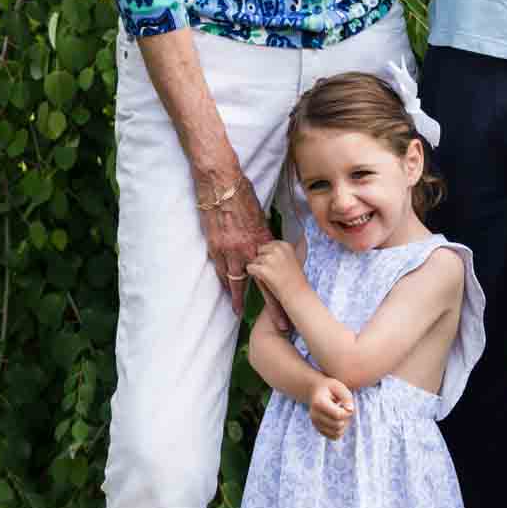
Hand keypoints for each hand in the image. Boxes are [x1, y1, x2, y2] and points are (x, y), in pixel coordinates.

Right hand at [195, 171, 272, 316]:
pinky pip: (220, 270)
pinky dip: (224, 283)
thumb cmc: (242, 192)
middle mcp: (248, 249)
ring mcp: (229, 249)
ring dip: (240, 300)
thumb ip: (264, 235)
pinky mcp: (214, 246)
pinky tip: (227, 294)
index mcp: (263, 240)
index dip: (283, 295)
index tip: (292, 311)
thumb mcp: (260, 215)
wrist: (219, 181)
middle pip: (262, 285)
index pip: (276, 274)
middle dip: (272, 307)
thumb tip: (269, 247)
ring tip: (243, 314)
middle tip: (282, 327)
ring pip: (236, 282)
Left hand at [246, 238, 307, 306]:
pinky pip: (250, 268)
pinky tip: (263, 279)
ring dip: (259, 268)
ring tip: (270, 277)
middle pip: (260, 251)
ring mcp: (270, 259)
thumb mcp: (291, 259)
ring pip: (254, 260)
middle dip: (262, 260)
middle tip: (272, 271)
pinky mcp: (263, 269)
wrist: (297, 294)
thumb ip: (279, 252)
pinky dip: (253, 274)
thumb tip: (262, 248)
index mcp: (285, 245)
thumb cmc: (294, 279)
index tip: (274, 264)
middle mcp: (277, 249)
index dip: (268, 255)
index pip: (268, 245)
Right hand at [309, 377, 354, 440]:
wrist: (315, 391)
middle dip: (346, 418)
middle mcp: (314, 415)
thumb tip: (350, 410)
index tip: (348, 405)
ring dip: (344, 425)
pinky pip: (334, 437)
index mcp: (318, 403)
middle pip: (338, 425)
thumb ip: (346, 397)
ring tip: (342, 415)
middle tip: (345, 409)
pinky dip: (340, 431)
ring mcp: (315, 423)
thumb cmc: (330, 388)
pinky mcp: (318, 429)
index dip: (347, 412)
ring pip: (337, 433)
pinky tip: (339, 421)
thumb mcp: (339, 387)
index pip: (338, 415)